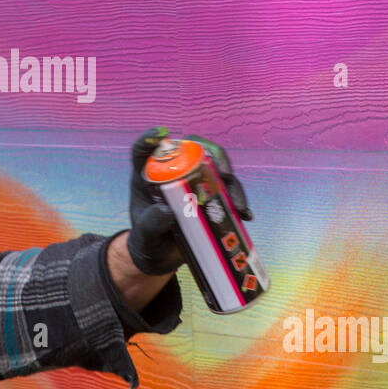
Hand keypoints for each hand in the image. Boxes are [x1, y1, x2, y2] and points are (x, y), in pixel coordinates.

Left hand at [126, 128, 253, 275]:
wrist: (161, 255)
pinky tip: (245, 215)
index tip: (161, 133)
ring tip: (239, 206)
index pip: (142, 152)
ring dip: (231, 183)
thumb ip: (151, 224)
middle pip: (191, 150)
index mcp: (147, 177)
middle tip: (224, 171)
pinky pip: (227, 192)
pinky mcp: (209, 196)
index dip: (150, 139)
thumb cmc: (148, 241)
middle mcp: (171, 174)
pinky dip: (238, 201)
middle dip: (212, 154)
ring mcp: (192, 183)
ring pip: (215, 170)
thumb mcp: (146, 236)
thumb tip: (167, 210)